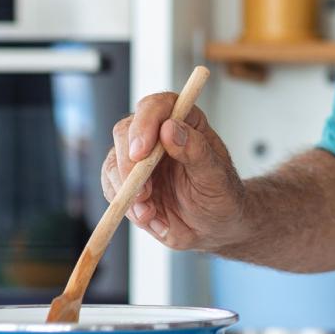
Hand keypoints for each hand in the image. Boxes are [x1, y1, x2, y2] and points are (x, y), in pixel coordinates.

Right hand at [100, 92, 246, 251]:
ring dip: (126, 191)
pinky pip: (112, 189)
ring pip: (114, 162)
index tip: (141, 153)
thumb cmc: (221, 195)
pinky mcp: (129, 183)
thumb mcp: (216, 176)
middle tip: (142, 192)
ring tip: (149, 213)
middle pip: (125, 132)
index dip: (144, 124)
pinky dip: (127, 207)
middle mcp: (158, 135)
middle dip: (128, 164)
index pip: (157, 106)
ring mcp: (140, 159)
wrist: (215, 227)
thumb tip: (170, 127)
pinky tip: (151, 219)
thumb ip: (196, 151)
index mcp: (185, 122)